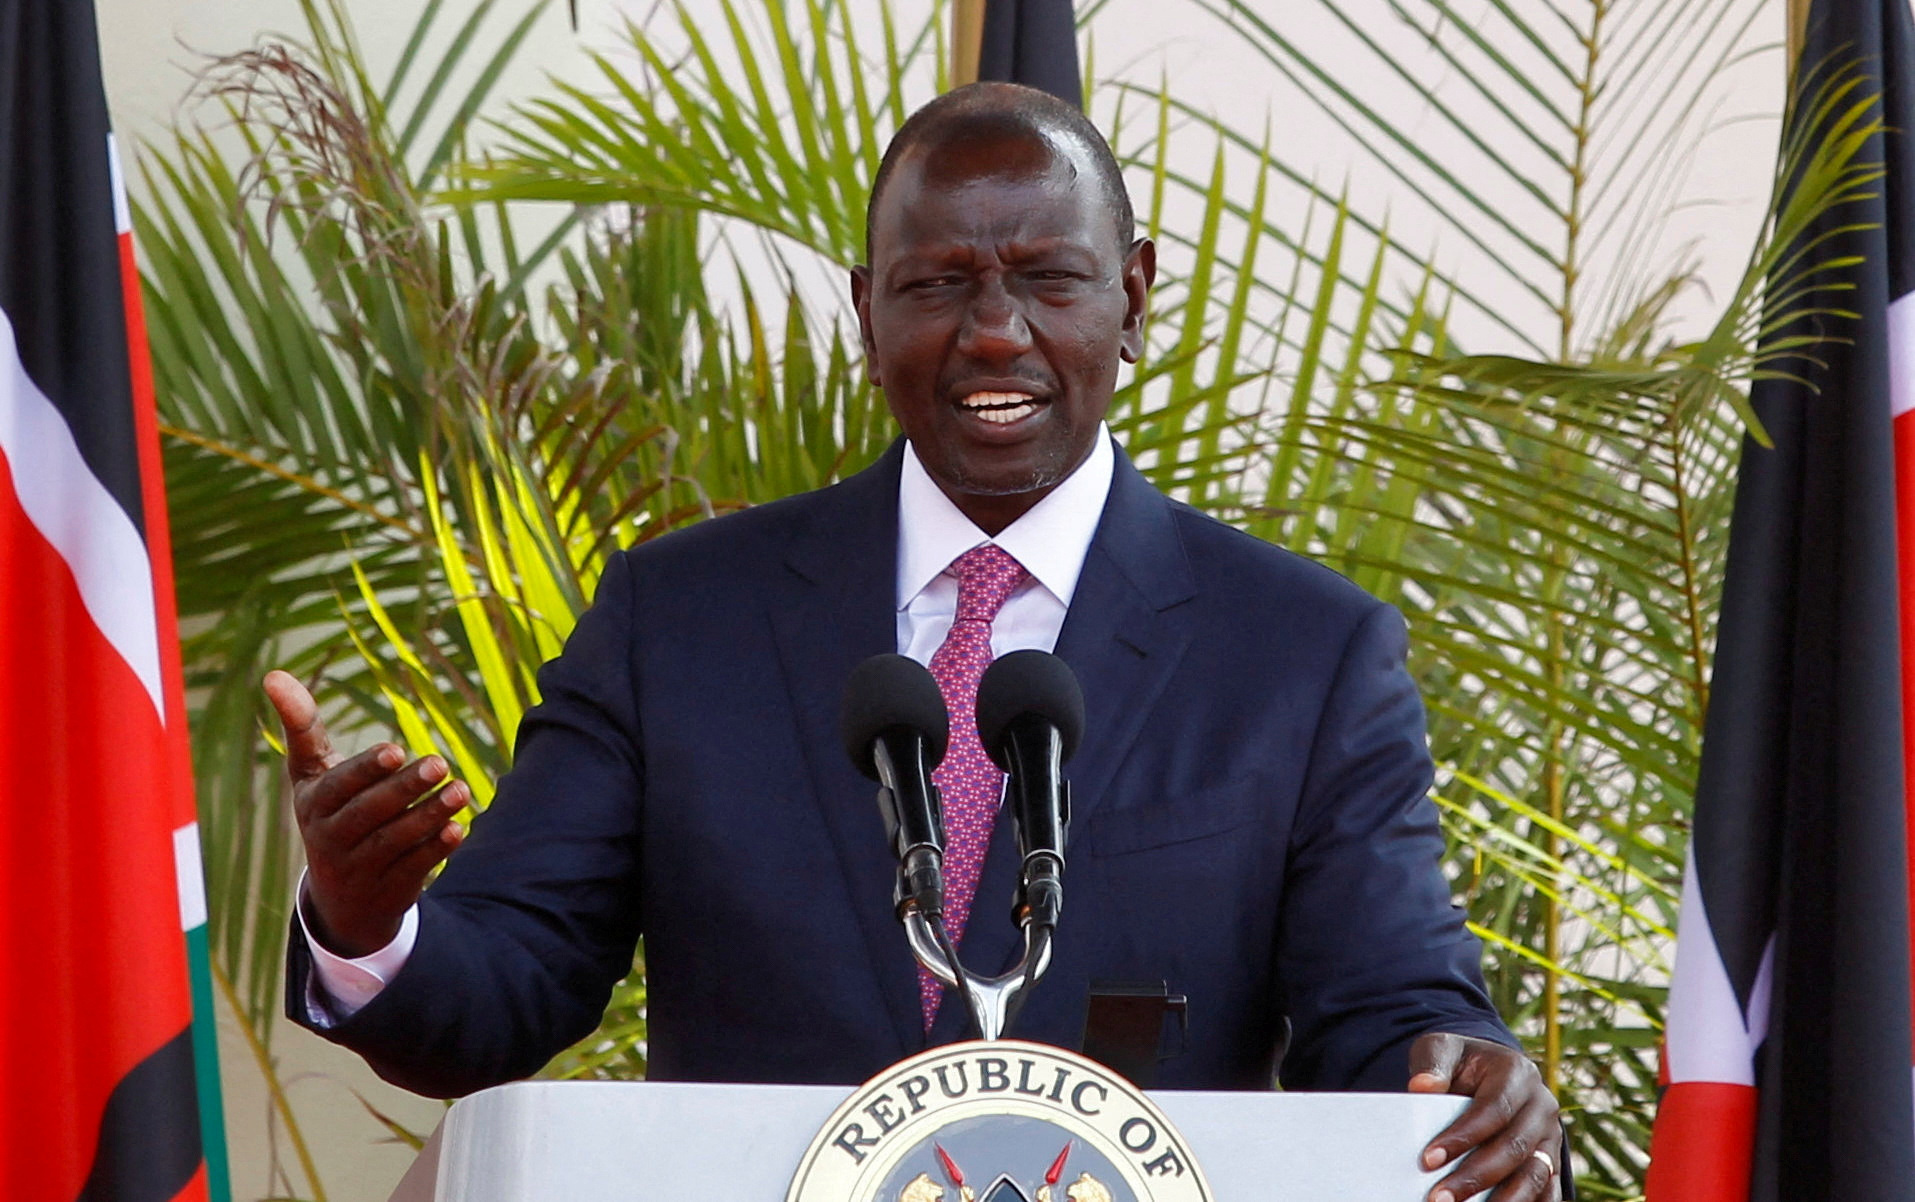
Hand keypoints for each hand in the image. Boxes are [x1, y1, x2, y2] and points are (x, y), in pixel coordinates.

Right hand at [265, 670, 466, 957]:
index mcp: (314, 804)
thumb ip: (302, 727)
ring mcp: (359, 869)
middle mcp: (330, 839)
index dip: (365, 770)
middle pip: (369, 813)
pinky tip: (458, 828)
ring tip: (462, 790)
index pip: (338, 785)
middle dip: (404, 789)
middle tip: (439, 763)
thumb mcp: (311, 773)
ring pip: (394, 841)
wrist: (340, 899)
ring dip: (429, 815)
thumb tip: (273, 674)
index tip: (395, 750)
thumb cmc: (330, 812)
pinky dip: (435, 850)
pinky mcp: (388, 891)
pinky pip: (412, 869)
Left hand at [1408, 1032, 1560, 1201]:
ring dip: (1502, 1200)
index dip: (1463, 1137)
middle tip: (1439, 1198)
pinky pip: (1548, 1191)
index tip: (1428, 1160)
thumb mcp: (1443, 1049)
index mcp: (1518, 1072)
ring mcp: (1551, 1136)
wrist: (1488, 1072)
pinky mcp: (1552, 1162)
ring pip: (1536, 1176)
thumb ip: (1432, 1063)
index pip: (1493, 1110)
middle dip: (1475, 1177)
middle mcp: (1542, 1105)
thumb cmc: (1460, 1063)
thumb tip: (1422, 1087)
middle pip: (1514, 1148)